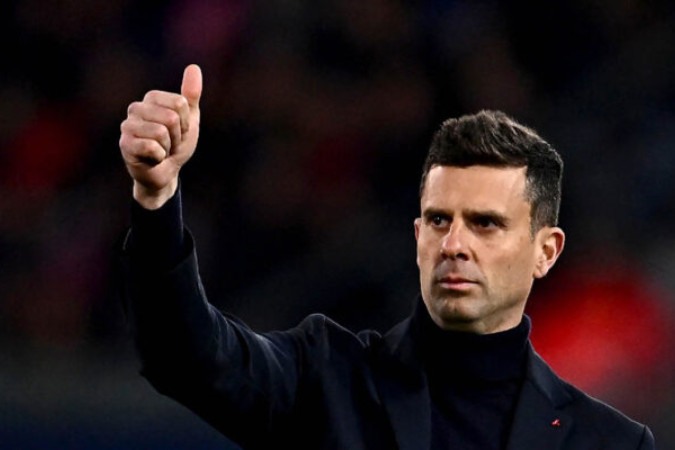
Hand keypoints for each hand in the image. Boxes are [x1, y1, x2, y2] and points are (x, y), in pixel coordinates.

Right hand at [119, 64, 202, 208]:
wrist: (166, 172)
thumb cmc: (176, 144)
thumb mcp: (190, 119)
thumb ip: (191, 95)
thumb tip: (194, 67)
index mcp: (152, 98)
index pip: (180, 103)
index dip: (186, 122)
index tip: (179, 131)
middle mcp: (136, 108)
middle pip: (172, 117)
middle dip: (177, 136)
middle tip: (170, 143)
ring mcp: (127, 126)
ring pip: (161, 132)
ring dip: (168, 148)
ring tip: (162, 150)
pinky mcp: (124, 145)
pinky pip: (151, 147)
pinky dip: (159, 157)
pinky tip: (153, 159)